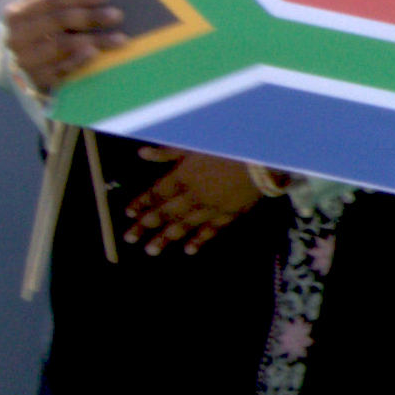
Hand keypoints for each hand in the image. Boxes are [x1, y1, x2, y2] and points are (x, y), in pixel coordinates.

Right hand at [0, 0, 130, 91]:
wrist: (22, 65)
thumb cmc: (42, 33)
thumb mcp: (42, 16)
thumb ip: (62, 6)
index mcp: (17, 14)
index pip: (52, 1)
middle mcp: (17, 36)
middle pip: (58, 21)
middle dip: (90, 17)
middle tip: (117, 15)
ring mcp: (25, 59)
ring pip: (62, 44)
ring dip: (93, 41)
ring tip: (119, 39)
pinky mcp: (37, 79)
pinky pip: (61, 69)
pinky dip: (79, 61)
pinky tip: (94, 54)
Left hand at [113, 145, 273, 252]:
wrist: (266, 156)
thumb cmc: (230, 143)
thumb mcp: (196, 142)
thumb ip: (169, 151)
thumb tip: (142, 153)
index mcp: (183, 176)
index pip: (156, 193)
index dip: (141, 203)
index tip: (128, 214)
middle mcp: (194, 195)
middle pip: (166, 213)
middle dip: (146, 226)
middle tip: (129, 239)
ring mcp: (213, 207)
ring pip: (185, 225)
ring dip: (166, 238)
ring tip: (151, 251)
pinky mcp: (232, 213)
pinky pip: (212, 230)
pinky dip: (200, 240)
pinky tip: (188, 250)